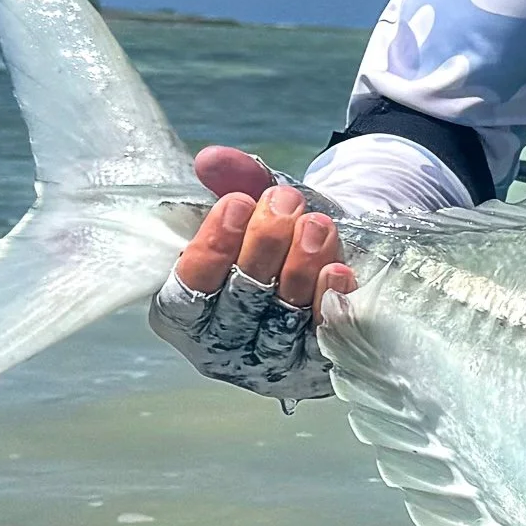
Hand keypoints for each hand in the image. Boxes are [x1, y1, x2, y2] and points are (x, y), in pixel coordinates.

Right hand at [148, 148, 356, 400]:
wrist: (331, 258)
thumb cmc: (278, 238)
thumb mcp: (258, 205)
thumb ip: (235, 181)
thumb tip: (212, 159)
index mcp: (187, 314)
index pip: (187, 291)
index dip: (209, 249)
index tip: (235, 203)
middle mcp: (224, 347)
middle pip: (238, 305)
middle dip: (263, 247)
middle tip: (284, 202)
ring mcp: (272, 363)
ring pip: (282, 322)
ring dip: (300, 269)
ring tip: (315, 223)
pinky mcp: (318, 366)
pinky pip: (324, 339)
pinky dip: (330, 302)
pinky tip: (339, 270)